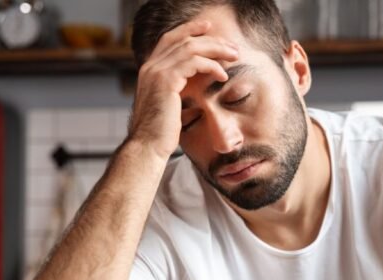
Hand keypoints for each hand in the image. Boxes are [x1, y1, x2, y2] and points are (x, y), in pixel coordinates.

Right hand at [127, 20, 238, 159]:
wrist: (148, 147)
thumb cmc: (161, 133)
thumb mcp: (169, 105)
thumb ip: (177, 90)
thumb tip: (195, 85)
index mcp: (149, 70)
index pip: (170, 40)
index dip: (189, 30)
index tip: (209, 29)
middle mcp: (150, 67)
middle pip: (182, 39)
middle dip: (209, 39)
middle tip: (231, 46)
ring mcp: (156, 72)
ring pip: (190, 47)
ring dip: (216, 49)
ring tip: (234, 57)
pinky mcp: (166, 81)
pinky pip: (193, 62)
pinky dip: (211, 65)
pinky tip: (222, 75)